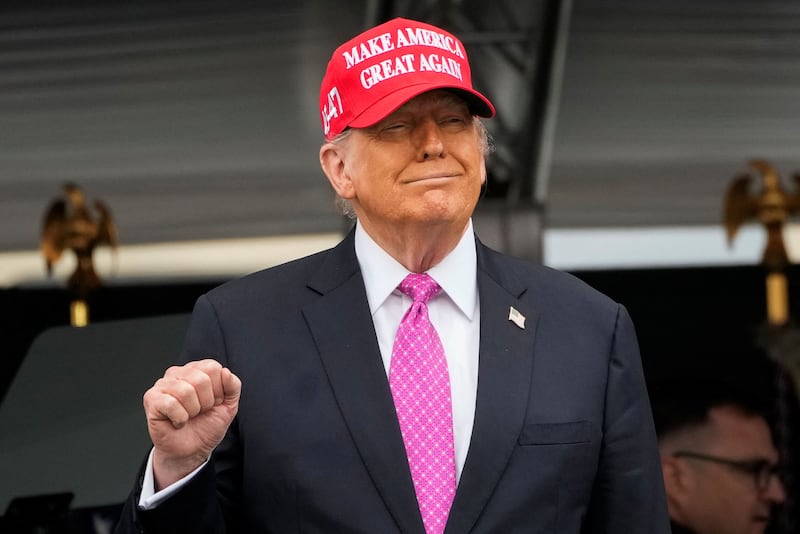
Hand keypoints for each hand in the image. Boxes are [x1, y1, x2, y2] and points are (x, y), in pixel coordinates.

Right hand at [143, 359, 240, 489]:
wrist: (192, 451)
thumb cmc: (207, 426)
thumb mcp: (228, 405)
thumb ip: (233, 386)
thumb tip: (225, 372)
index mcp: (196, 370)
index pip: (212, 367)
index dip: (218, 390)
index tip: (213, 403)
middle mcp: (178, 373)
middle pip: (201, 379)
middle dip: (206, 402)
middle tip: (200, 412)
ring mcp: (162, 385)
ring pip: (186, 391)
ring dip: (193, 411)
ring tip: (188, 416)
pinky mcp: (151, 399)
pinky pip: (171, 404)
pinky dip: (180, 418)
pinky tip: (177, 421)